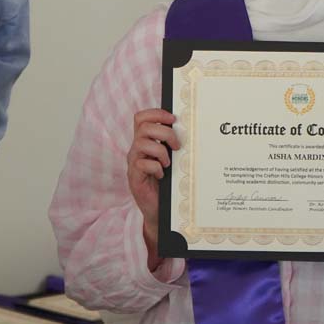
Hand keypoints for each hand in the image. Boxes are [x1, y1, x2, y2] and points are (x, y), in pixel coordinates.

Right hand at [127, 108, 179, 267]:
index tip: (173, 119)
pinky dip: (156, 167)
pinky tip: (162, 176)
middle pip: (143, 126)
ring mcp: (134, 163)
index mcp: (145, 141)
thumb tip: (190, 130)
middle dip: (164, 132)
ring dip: (160, 151)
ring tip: (168, 163)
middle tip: (177, 146)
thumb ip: (174, 145)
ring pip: (142, 143)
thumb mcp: (172, 160)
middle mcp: (136, 149)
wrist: (159, 211)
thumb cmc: (167, 184)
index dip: (156, 113)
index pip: (141, 117)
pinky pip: (142, 164)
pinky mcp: (134, 177)